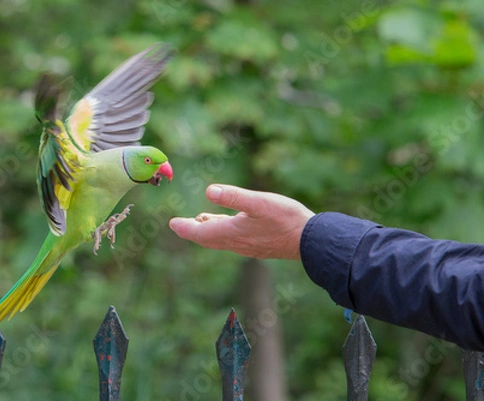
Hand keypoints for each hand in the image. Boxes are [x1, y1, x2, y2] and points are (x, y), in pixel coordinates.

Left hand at [169, 184, 314, 259]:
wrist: (311, 242)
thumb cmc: (286, 220)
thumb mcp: (259, 202)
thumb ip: (234, 196)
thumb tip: (209, 191)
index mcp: (232, 232)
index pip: (200, 233)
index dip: (185, 228)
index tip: (171, 224)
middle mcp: (237, 242)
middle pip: (207, 238)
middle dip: (192, 231)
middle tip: (178, 225)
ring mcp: (248, 246)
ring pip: (220, 239)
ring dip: (207, 231)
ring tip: (199, 221)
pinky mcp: (258, 245)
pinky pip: (233, 240)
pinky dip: (223, 232)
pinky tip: (229, 224)